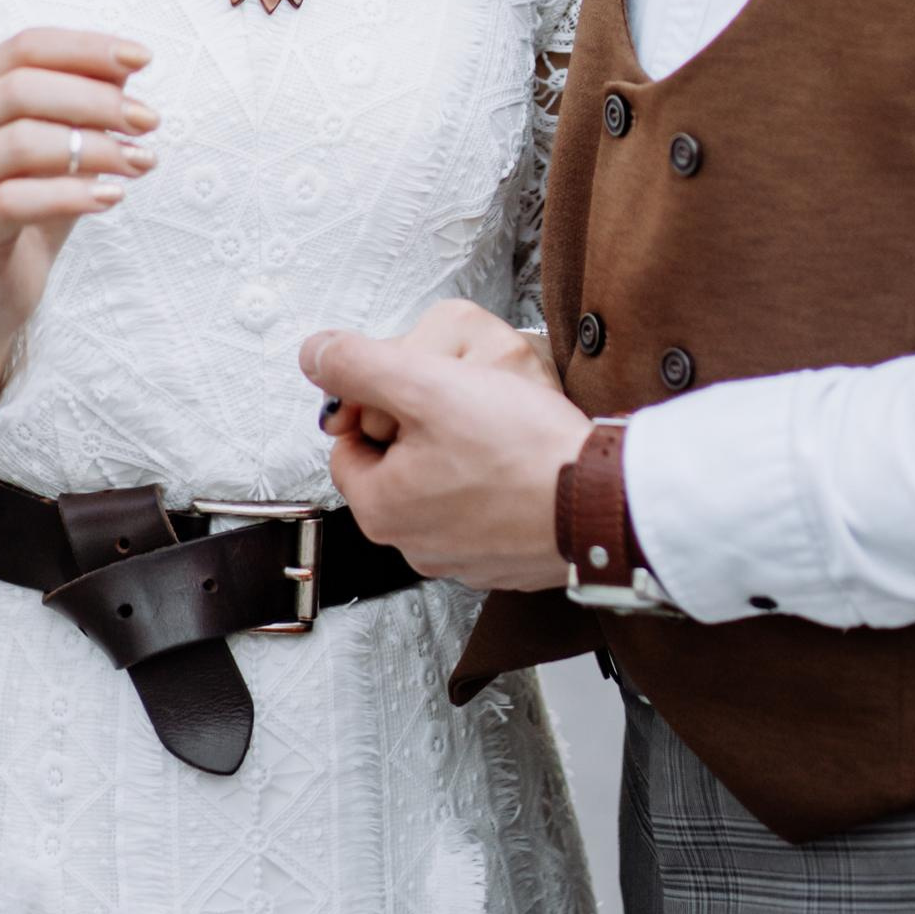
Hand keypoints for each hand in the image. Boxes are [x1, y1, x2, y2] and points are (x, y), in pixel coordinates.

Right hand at [0, 27, 157, 402]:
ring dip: (94, 147)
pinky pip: (15, 201)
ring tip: (140, 162)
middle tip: (148, 120)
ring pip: (21, 141)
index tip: (142, 59)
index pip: (26, 47)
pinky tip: (111, 198)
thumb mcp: (60, 148)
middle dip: (96, 98)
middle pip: (22, 87)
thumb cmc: (26, 205)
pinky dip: (71, 195)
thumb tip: (127, 68)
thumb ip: (85, 105)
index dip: (86, 47)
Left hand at [299, 323, 590, 590]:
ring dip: (459, 456)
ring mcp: (460, 558)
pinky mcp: (502, 560)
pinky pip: (481, 511)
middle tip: (463, 403)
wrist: (601, 501)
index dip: (378, 402)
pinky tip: (519, 462)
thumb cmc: (519, 449)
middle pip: (394, 465)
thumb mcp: (427, 385)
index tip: (419, 388)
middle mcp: (413, 545)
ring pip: (439, 487)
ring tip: (498, 429)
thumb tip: (313, 353)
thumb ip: (360, 365)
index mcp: (382, 508)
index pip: (349, 441)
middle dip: (421, 429)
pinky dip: (494, 486)